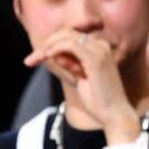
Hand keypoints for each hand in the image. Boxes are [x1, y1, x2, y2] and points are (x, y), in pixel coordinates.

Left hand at [24, 29, 138, 139]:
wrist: (115, 115)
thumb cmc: (99, 100)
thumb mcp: (80, 77)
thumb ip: (69, 64)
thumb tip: (54, 54)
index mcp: (101, 48)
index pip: (73, 36)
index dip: (54, 43)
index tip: (38, 57)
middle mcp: (102, 45)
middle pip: (69, 33)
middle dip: (49, 42)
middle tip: (33, 58)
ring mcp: (100, 50)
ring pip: (68, 36)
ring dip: (50, 45)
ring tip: (39, 57)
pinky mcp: (95, 58)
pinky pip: (70, 45)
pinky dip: (56, 48)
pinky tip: (48, 56)